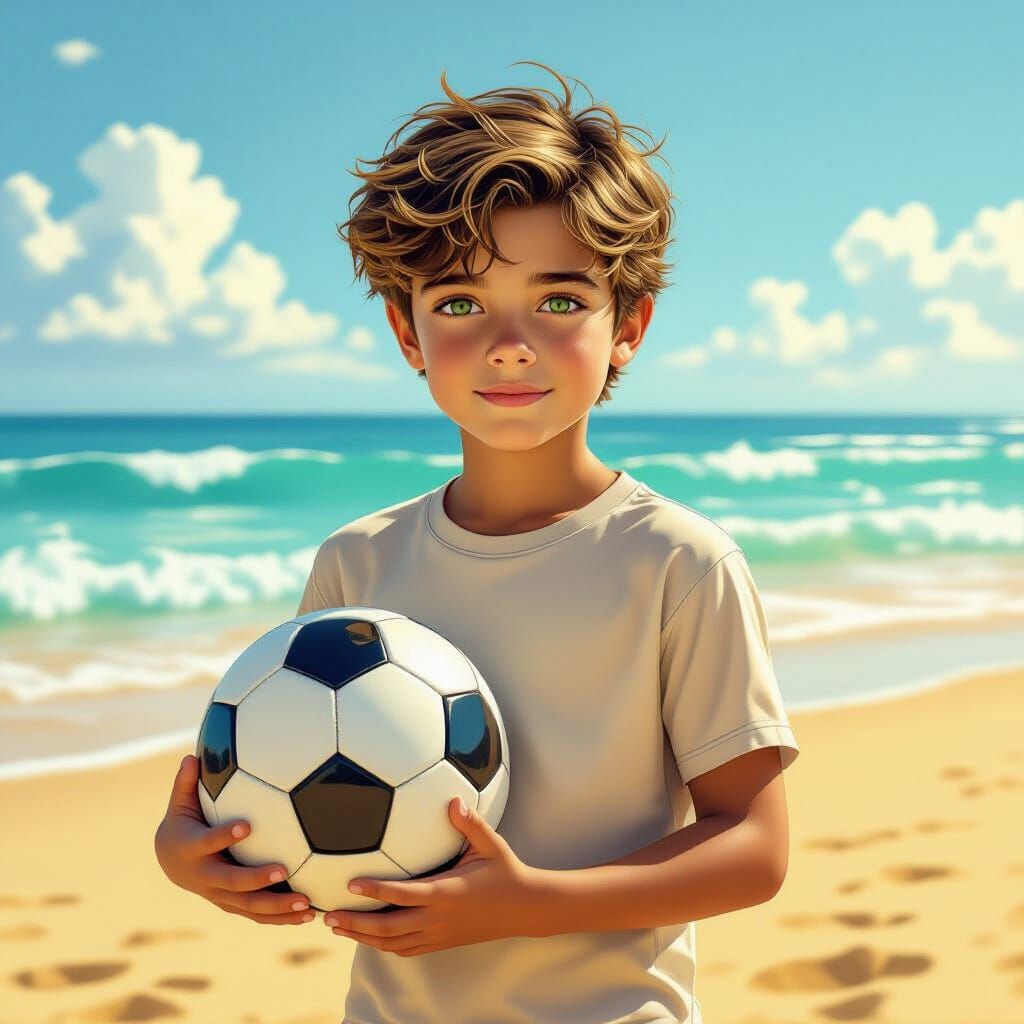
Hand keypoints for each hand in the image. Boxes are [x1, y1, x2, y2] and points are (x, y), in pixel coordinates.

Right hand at [153, 754, 313, 925]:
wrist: (170, 863)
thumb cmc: (183, 823)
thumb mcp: (180, 804)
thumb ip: (186, 783)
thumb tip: (191, 756)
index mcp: (192, 849)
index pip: (208, 842)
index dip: (224, 836)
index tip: (246, 826)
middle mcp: (204, 877)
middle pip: (231, 882)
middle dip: (256, 879)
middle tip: (283, 870)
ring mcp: (219, 895)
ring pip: (248, 906)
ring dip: (277, 907)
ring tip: (307, 904)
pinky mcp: (233, 904)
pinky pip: (257, 915)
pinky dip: (281, 917)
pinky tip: (309, 915)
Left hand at [323, 796, 544, 955]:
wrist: (525, 909)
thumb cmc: (506, 871)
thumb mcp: (491, 845)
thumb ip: (470, 824)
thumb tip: (453, 800)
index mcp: (446, 893)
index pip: (402, 895)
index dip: (375, 890)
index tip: (349, 884)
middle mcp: (438, 919)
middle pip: (387, 928)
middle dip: (355, 924)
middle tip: (327, 914)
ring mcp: (439, 935)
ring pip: (392, 943)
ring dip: (362, 937)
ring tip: (338, 927)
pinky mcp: (442, 943)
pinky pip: (406, 949)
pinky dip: (383, 945)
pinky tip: (369, 936)